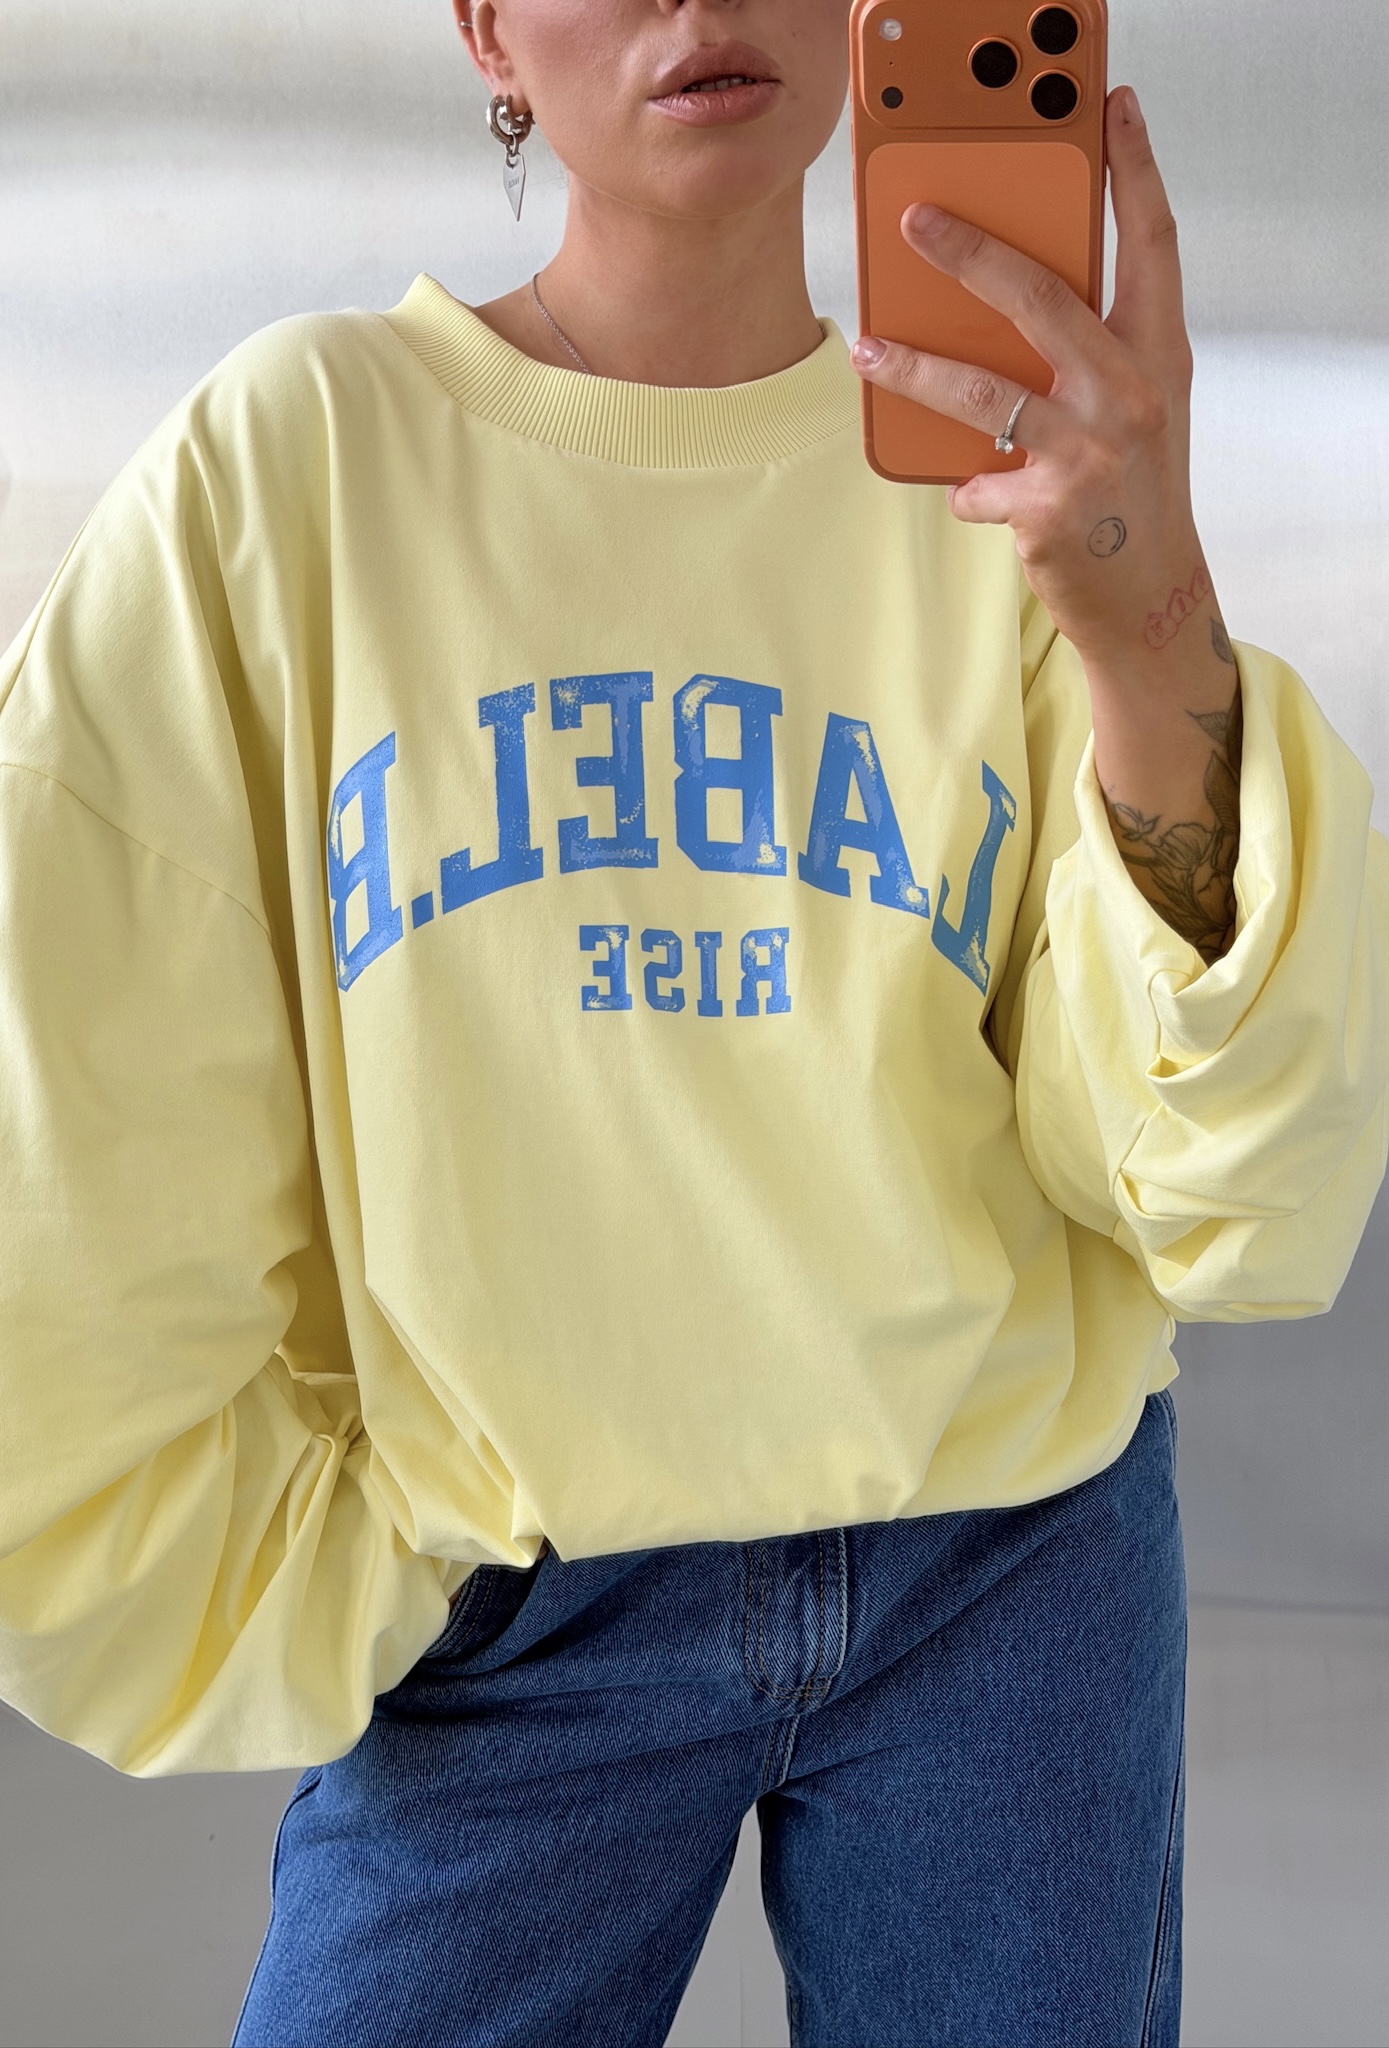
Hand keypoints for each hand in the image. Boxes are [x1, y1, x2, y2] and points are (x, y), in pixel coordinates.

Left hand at [849, 86, 1206, 674]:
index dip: (1135, 171)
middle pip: (1041, 298)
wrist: (1151, 594)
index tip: (1112, 110)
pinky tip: (970, 495)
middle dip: (970, 253)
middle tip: (914, 221)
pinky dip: (963, 488)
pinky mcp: (1048, 509)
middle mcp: (1131, 394)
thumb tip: (999, 302)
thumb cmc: (1133, 488)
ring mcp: (1091, 452)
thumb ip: (1090, 353)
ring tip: (867, 347)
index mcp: (1158, 355)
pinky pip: (974, 481)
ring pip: (980, 392)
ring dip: (912, 368)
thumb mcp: (1135, 407)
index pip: (1152, 244)